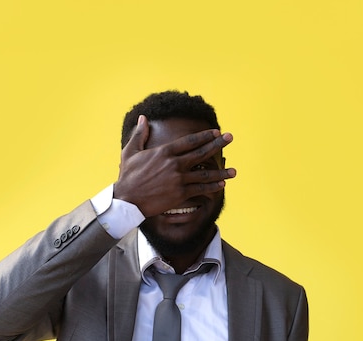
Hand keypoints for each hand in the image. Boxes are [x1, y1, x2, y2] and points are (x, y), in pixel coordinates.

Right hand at [114, 115, 235, 217]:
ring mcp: (178, 179)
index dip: (204, 136)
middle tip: (230, 138)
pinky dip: (212, 187)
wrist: (127, 200)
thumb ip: (139, 134)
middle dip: (217, 144)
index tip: (216, 132)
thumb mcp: (130, 152)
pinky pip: (200, 189)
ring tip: (235, 171)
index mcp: (164, 152)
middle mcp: (174, 164)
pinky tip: (222, 184)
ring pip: (205, 174)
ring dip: (221, 172)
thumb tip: (143, 118)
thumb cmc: (128, 176)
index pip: (189, 141)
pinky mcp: (180, 194)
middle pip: (201, 153)